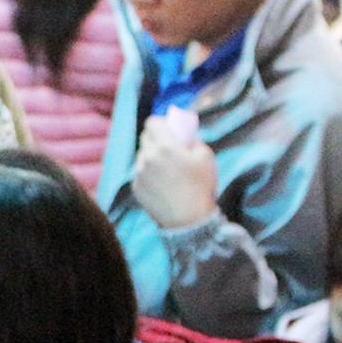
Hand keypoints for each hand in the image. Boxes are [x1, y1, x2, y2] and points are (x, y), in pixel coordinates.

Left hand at [132, 114, 219, 230]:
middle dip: (155, 138)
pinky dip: (148, 173)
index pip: (152, 123)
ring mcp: (139, 173)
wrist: (188, 219)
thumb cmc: (200, 186)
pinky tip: (161, 183)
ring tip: (165, 168)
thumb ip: (192, 139)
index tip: (166, 128)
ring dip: (151, 156)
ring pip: (141, 156)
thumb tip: (183, 136)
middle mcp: (148, 157)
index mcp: (165, 146)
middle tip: (167, 146)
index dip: (160, 123)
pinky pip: (139, 173)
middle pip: (145, 138)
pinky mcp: (136, 187)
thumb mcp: (205, 156)